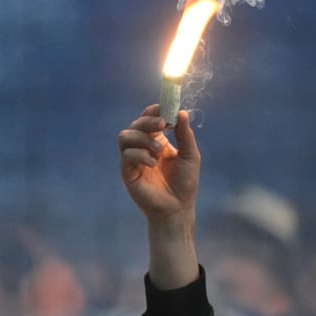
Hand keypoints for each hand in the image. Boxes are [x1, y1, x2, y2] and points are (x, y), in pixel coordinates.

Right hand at [117, 105, 201, 289]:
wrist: (178, 208)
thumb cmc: (185, 183)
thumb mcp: (190, 156)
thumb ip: (185, 135)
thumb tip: (182, 112)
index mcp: (158, 141)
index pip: (149, 120)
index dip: (153, 111)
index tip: (163, 108)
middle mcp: (143, 147)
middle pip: (136, 124)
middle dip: (147, 121)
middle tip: (162, 125)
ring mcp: (134, 159)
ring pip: (125, 136)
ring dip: (142, 138)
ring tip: (158, 151)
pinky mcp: (127, 172)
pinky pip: (126, 155)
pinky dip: (140, 155)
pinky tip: (153, 163)